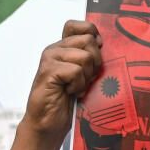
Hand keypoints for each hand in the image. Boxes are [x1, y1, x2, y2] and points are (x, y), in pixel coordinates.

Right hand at [10, 21, 102, 149]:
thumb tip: (102, 41)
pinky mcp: (48, 72)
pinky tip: (69, 92)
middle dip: (94, 63)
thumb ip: (89, 57)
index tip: (95, 53)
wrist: (48, 124)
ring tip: (75, 87)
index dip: (93, 35)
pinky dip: (78, 85)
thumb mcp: (83, 75)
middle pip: (88, 41)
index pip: (80, 25)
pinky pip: (76, 71)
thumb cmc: (66, 101)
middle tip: (84, 79)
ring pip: (85, 57)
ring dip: (86, 77)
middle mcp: (55, 49)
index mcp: (63, 47)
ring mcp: (50, 59)